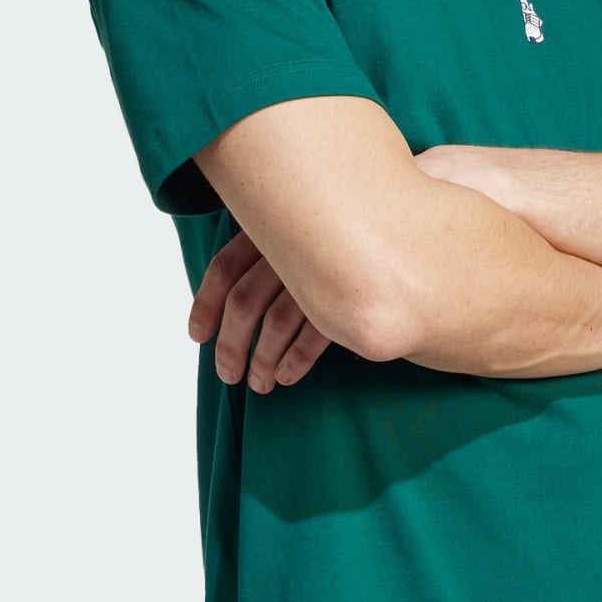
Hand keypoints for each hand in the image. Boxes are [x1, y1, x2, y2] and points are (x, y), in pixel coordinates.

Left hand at [187, 226, 335, 393]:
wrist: (404, 216)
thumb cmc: (348, 225)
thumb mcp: (301, 224)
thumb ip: (273, 246)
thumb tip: (236, 291)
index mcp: (271, 226)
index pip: (224, 268)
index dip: (205, 306)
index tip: (198, 336)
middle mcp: (289, 246)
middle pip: (244, 302)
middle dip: (231, 345)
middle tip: (228, 374)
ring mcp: (319, 269)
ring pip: (276, 323)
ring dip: (263, 360)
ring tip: (260, 384)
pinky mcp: (350, 293)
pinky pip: (316, 334)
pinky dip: (297, 359)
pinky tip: (288, 376)